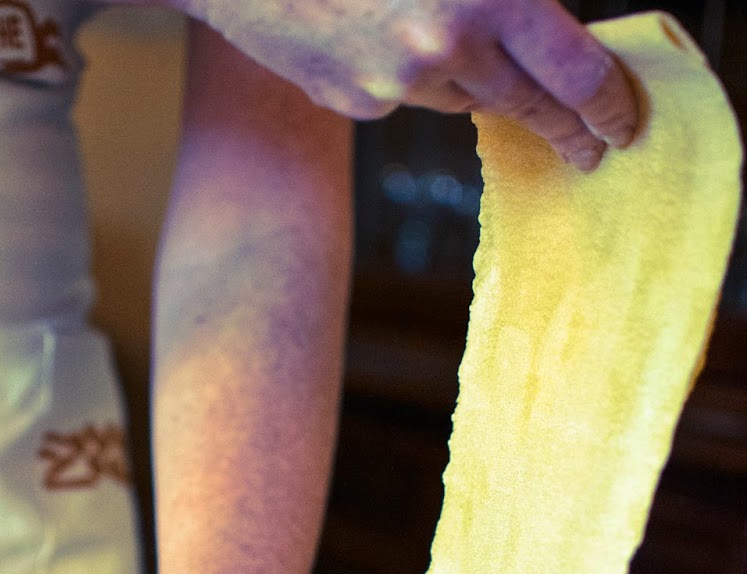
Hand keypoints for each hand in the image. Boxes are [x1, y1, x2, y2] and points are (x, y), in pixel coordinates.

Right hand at [192, 0, 639, 170]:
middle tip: (592, 148)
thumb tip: (550, 25)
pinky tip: (383, 34)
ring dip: (478, 81)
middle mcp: (443, 49)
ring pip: (462, 95)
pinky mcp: (351, 101)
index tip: (623, 124)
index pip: (574, 71)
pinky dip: (409, 72)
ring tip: (464, 50)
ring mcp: (393, 85)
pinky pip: (402, 94)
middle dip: (566, 130)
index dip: (608, 103)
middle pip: (527, 105)